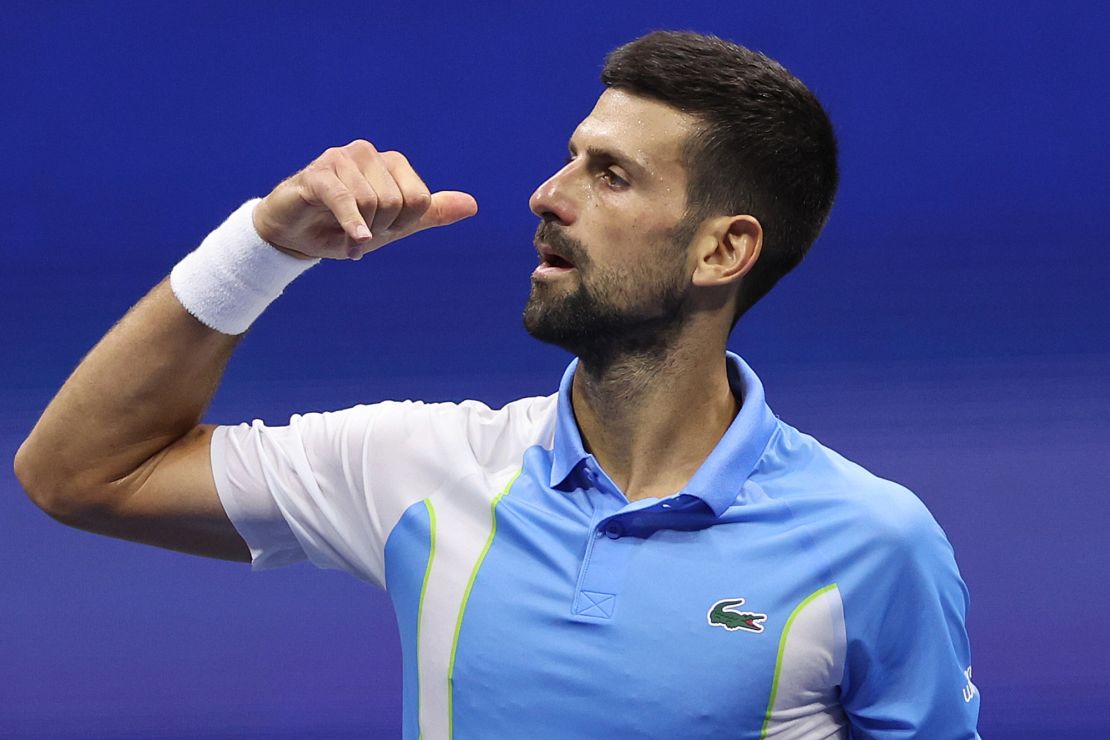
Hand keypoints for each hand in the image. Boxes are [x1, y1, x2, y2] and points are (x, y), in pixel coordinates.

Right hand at [252, 140, 477, 259]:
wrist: (295, 237)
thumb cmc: (345, 228)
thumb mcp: (394, 225)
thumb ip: (431, 213)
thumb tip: (473, 205)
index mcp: (392, 163)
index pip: (420, 200)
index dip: (403, 225)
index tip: (381, 230)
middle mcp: (369, 154)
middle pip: (397, 202)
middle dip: (381, 229)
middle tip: (361, 233)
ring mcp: (342, 159)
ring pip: (373, 203)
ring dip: (361, 232)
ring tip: (346, 235)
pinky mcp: (318, 173)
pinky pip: (345, 199)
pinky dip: (352, 225)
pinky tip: (354, 243)